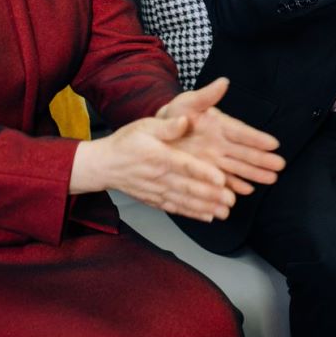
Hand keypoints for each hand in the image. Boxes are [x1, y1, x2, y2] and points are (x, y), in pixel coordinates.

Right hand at [72, 114, 235, 221]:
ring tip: (225, 211)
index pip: (184, 166)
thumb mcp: (144, 126)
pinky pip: (175, 208)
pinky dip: (191, 214)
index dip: (203, 172)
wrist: (104, 165)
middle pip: (188, 188)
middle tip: (230, 200)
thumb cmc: (126, 142)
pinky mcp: (155, 200)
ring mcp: (157, 191)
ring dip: (205, 207)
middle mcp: (159, 176)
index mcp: (158, 156)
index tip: (221, 178)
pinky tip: (207, 217)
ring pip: (184, 201)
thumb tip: (184, 120)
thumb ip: (167, 126)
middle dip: (210, 195)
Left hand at [158, 77, 285, 195]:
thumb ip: (206, 96)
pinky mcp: (205, 171)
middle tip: (280, 165)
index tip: (273, 143)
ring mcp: (214, 159)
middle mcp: (221, 143)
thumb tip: (223, 82)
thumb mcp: (188, 102)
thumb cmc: (175, 113)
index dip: (256, 138)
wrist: (158, 132)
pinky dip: (234, 185)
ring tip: (272, 178)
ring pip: (238, 168)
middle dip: (262, 159)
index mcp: (219, 125)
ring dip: (254, 173)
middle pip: (244, 153)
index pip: (241, 133)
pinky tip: (247, 190)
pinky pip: (222, 180)